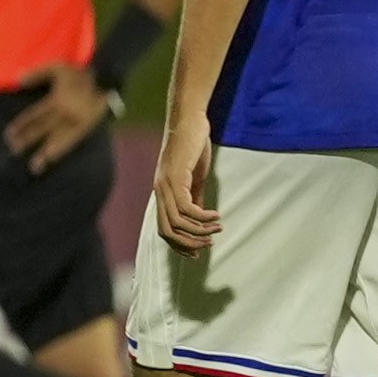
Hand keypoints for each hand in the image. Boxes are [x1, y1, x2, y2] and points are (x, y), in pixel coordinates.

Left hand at [4, 61, 108, 172]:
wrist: (106, 76)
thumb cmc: (78, 73)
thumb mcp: (57, 68)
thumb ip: (38, 74)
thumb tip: (18, 80)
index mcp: (57, 99)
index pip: (36, 114)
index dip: (23, 124)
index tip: (9, 134)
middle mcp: (65, 112)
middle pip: (44, 128)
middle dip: (29, 139)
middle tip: (14, 151)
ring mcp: (76, 120)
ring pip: (59, 138)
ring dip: (47, 152)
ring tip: (36, 166)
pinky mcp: (87, 126)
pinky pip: (73, 140)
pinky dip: (63, 150)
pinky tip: (53, 159)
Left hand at [153, 115, 220, 251]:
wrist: (189, 122)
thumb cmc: (192, 147)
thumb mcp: (194, 178)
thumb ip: (194, 197)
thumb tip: (199, 218)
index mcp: (163, 193)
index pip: (164, 230)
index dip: (179, 246)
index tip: (198, 254)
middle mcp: (160, 191)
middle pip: (167, 231)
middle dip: (189, 243)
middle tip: (209, 243)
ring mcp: (166, 184)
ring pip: (177, 221)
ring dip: (200, 230)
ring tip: (217, 228)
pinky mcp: (176, 176)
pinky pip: (186, 207)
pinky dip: (202, 216)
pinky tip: (216, 215)